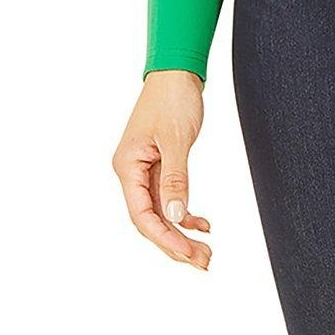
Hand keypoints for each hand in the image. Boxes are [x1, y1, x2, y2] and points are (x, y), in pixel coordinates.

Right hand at [113, 70, 214, 268]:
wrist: (176, 73)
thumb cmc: (172, 99)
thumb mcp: (176, 140)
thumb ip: (176, 179)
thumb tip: (177, 216)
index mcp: (127, 167)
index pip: (142, 215)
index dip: (165, 238)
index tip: (189, 253)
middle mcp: (132, 173)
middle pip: (150, 221)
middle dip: (176, 244)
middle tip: (205, 262)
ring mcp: (144, 172)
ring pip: (161, 214)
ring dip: (182, 234)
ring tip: (206, 253)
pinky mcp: (159, 167)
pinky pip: (169, 200)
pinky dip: (186, 214)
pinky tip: (204, 225)